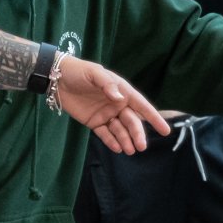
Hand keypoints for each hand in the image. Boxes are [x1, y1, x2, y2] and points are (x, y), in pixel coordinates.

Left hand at [55, 56, 171, 154]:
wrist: (58, 78)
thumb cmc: (79, 71)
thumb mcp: (94, 73)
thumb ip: (108, 85)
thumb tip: (120, 98)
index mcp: (122, 91)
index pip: (141, 106)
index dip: (153, 118)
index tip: (165, 130)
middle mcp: (117, 104)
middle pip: (131, 122)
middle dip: (137, 134)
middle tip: (141, 147)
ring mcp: (106, 114)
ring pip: (120, 130)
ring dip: (126, 140)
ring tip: (129, 150)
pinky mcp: (94, 122)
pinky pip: (105, 134)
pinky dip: (111, 141)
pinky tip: (118, 148)